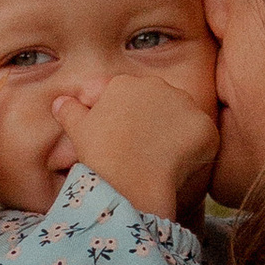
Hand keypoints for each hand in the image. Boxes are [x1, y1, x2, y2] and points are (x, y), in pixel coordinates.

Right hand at [51, 72, 221, 223]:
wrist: (129, 181)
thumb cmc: (99, 157)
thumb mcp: (77, 130)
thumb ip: (70, 111)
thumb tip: (60, 102)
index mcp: (124, 83)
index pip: (126, 96)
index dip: (122, 118)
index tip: (119, 140)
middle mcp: (157, 85)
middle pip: (156, 104)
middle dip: (151, 124)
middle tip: (141, 153)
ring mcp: (184, 104)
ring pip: (180, 120)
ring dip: (175, 136)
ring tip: (160, 162)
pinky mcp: (204, 127)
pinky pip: (202, 139)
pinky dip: (195, 153)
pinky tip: (180, 169)